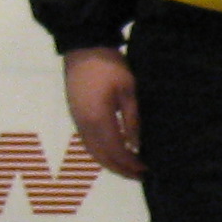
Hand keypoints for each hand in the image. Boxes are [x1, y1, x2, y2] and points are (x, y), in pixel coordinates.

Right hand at [65, 45, 143, 178]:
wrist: (83, 47)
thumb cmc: (109, 66)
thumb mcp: (128, 91)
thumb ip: (132, 119)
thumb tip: (137, 145)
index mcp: (99, 120)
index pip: (116, 152)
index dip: (131, 164)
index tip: (146, 169)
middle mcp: (85, 126)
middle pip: (102, 157)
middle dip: (120, 169)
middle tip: (138, 174)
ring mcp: (77, 121)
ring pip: (92, 152)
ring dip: (110, 162)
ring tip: (127, 167)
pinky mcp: (75, 115)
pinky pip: (87, 142)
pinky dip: (101, 152)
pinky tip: (113, 151)